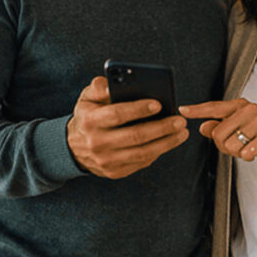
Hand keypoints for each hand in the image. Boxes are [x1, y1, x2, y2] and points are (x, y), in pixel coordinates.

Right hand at [67, 76, 189, 178]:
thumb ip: (99, 87)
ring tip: (182, 132)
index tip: (158, 104)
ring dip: (166, 143)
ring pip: (142, 153)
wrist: (74, 148)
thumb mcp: (87, 98)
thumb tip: (112, 84)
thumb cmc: (88, 116)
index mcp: (90, 121)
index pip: (117, 115)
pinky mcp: (115, 172)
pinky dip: (158, 152)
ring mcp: (106, 161)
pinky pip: (141, 163)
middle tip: (180, 120)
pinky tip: (169, 142)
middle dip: (161, 128)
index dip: (138, 109)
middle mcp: (97, 143)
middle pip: (135, 136)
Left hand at [179, 99, 256, 161]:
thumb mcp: (239, 125)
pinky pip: (245, 153)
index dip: (197, 110)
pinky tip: (255, 151)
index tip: (182, 110)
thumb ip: (220, 126)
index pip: (213, 107)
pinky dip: (248, 156)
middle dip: (224, 146)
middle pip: (218, 134)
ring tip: (248, 146)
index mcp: (239, 105)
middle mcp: (248, 109)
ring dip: (237, 153)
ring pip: (230, 145)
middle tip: (238, 145)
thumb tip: (202, 127)